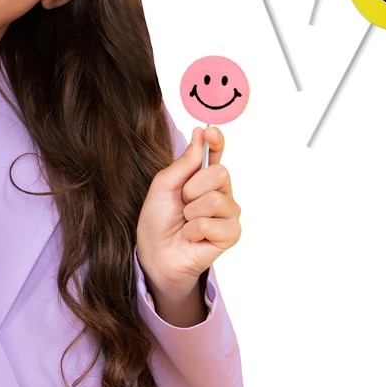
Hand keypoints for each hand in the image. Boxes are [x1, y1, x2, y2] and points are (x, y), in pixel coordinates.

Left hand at [136, 126, 240, 325]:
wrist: (154, 254)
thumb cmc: (157, 220)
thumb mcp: (163, 186)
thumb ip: (183, 163)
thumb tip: (200, 133)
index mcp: (203, 177)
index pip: (216, 153)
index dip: (216, 141)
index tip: (209, 132)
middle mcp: (221, 192)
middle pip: (220, 173)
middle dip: (192, 188)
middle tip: (182, 203)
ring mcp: (228, 213)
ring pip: (216, 199)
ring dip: (191, 213)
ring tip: (186, 223)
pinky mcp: (231, 234)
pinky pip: (213, 224)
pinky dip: (194, 230)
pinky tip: (192, 237)